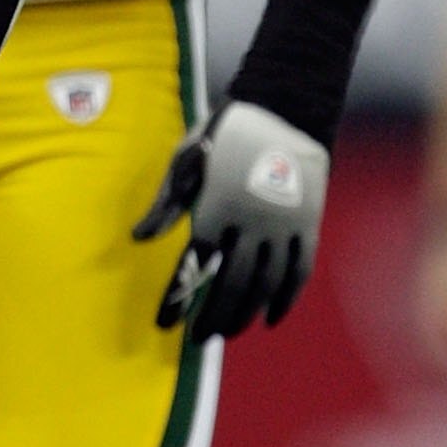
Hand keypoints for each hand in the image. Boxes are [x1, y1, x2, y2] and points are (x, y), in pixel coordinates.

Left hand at [134, 98, 329, 338]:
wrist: (283, 108)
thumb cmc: (223, 135)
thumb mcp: (186, 161)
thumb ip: (166, 203)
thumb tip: (139, 238)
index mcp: (215, 208)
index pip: (192, 267)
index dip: (178, 299)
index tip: (164, 324)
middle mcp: (250, 223)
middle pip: (231, 285)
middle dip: (212, 316)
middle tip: (198, 338)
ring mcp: (283, 226)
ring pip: (265, 284)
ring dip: (246, 313)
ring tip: (228, 332)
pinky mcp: (308, 224)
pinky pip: (299, 272)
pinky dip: (286, 299)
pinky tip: (271, 318)